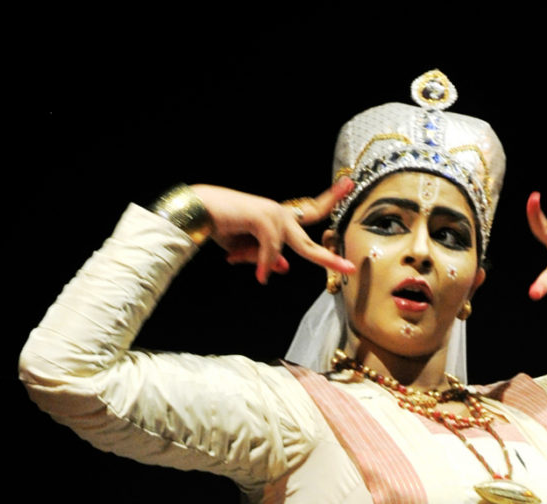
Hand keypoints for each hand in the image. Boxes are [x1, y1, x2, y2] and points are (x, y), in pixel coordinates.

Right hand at [196, 179, 355, 285]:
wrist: (196, 212)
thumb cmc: (218, 226)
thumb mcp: (245, 248)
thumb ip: (266, 256)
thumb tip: (284, 267)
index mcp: (278, 216)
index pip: (309, 210)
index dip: (329, 200)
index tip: (348, 184)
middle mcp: (279, 212)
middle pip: (308, 239)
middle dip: (328, 258)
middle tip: (350, 268)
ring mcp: (273, 213)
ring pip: (285, 250)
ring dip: (263, 260)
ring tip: (236, 257)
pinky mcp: (264, 218)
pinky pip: (272, 249)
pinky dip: (265, 263)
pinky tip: (260, 275)